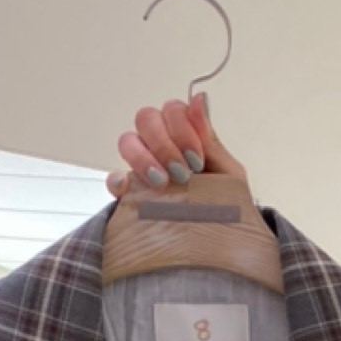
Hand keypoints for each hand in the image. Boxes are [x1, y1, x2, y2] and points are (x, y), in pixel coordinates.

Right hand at [105, 93, 248, 195]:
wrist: (221, 242)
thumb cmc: (226, 204)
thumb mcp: (227, 172)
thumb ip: (210, 139)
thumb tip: (199, 98)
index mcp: (184, 136)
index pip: (172, 110)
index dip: (183, 129)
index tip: (198, 159)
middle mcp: (161, 146)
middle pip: (147, 119)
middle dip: (165, 144)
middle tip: (183, 173)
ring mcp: (143, 168)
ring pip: (128, 141)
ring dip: (144, 159)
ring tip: (164, 184)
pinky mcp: (130, 195)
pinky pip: (114, 179)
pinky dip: (117, 180)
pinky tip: (129, 188)